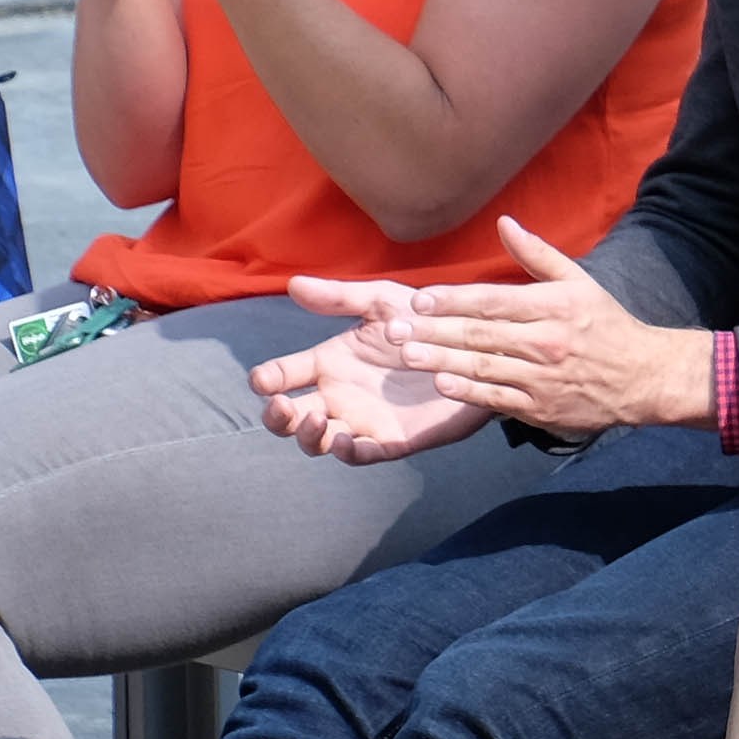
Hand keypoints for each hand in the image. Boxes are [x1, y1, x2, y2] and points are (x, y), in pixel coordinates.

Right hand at [248, 293, 487, 464]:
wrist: (476, 347)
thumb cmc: (427, 322)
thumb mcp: (383, 302)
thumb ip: (341, 298)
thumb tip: (294, 283)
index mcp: (330, 362)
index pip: (284, 374)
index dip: (267, 378)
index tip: (262, 379)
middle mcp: (339, 395)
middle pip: (289, 416)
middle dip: (276, 416)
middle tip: (281, 405)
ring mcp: (363, 420)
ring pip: (319, 441)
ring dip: (309, 435)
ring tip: (316, 418)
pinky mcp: (393, 440)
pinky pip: (363, 455)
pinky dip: (349, 453)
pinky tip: (345, 442)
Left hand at [373, 221, 718, 434]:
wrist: (645, 377)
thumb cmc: (606, 325)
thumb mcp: (579, 282)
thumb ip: (537, 254)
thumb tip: (504, 223)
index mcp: (553, 306)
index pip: (493, 301)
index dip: (453, 299)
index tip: (418, 298)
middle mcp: (546, 341)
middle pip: (480, 334)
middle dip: (434, 330)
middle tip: (395, 329)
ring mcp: (543, 377)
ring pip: (483, 367)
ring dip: (442, 360)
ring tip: (407, 354)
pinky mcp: (542, 407)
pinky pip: (499, 398)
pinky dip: (470, 392)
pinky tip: (443, 383)